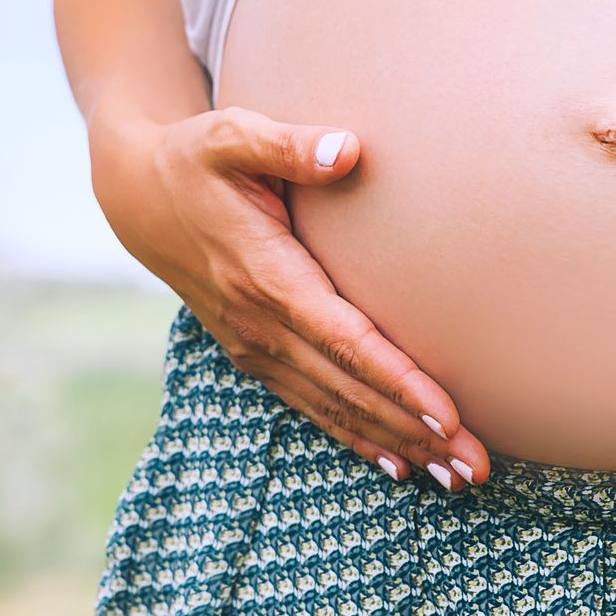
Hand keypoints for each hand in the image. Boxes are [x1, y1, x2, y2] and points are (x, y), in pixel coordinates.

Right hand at [90, 103, 491, 490]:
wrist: (138, 199)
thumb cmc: (196, 160)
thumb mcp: (230, 136)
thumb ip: (287, 145)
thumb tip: (346, 149)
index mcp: (265, 275)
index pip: (344, 339)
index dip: (396, 379)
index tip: (446, 413)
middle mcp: (260, 325)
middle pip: (350, 389)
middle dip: (415, 432)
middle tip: (477, 467)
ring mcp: (254, 348)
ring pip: (335, 409)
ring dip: (397, 445)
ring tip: (457, 479)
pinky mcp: (254, 356)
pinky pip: (312, 407)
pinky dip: (356, 438)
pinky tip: (399, 465)